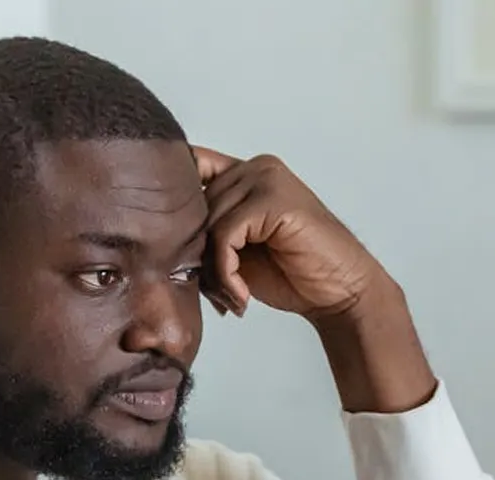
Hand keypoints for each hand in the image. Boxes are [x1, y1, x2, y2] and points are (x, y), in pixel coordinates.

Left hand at [193, 145, 436, 413]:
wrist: (338, 292)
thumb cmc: (290, 274)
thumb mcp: (237, 251)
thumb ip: (207, 235)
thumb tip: (157, 243)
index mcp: (245, 173)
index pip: (190, 172)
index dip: (173, 209)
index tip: (169, 250)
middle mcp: (254, 167)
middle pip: (193, 208)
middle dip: (198, 258)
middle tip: (220, 295)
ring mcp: (266, 178)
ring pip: (205, 224)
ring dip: (212, 272)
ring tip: (233, 298)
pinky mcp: (274, 199)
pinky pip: (224, 235)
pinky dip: (226, 273)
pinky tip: (242, 296)